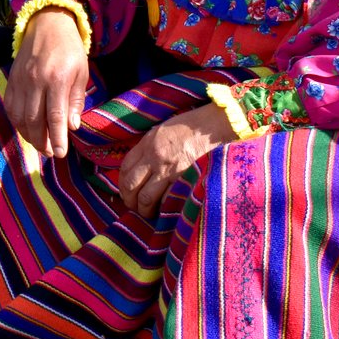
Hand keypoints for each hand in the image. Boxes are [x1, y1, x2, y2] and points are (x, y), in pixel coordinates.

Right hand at [1, 8, 89, 156]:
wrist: (47, 24)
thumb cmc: (69, 50)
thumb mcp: (81, 72)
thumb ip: (76, 100)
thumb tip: (71, 127)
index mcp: (57, 78)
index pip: (55, 115)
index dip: (57, 138)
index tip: (60, 154)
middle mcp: (36, 81)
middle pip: (34, 120)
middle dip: (41, 141)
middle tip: (51, 152)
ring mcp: (20, 80)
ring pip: (19, 116)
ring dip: (28, 135)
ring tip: (40, 144)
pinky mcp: (11, 79)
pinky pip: (9, 107)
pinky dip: (16, 122)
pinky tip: (26, 128)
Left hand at [117, 103, 236, 216]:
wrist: (216, 125)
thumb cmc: (192, 126)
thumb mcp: (163, 130)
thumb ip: (149, 147)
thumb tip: (140, 166)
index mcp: (148, 143)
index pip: (125, 168)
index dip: (122, 183)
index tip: (126, 191)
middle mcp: (154, 157)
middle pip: (131, 185)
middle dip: (129, 200)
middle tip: (133, 206)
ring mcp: (170, 170)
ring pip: (146, 197)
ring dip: (144, 209)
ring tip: (147, 213)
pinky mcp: (185, 180)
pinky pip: (168, 200)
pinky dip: (164, 208)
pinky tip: (165, 210)